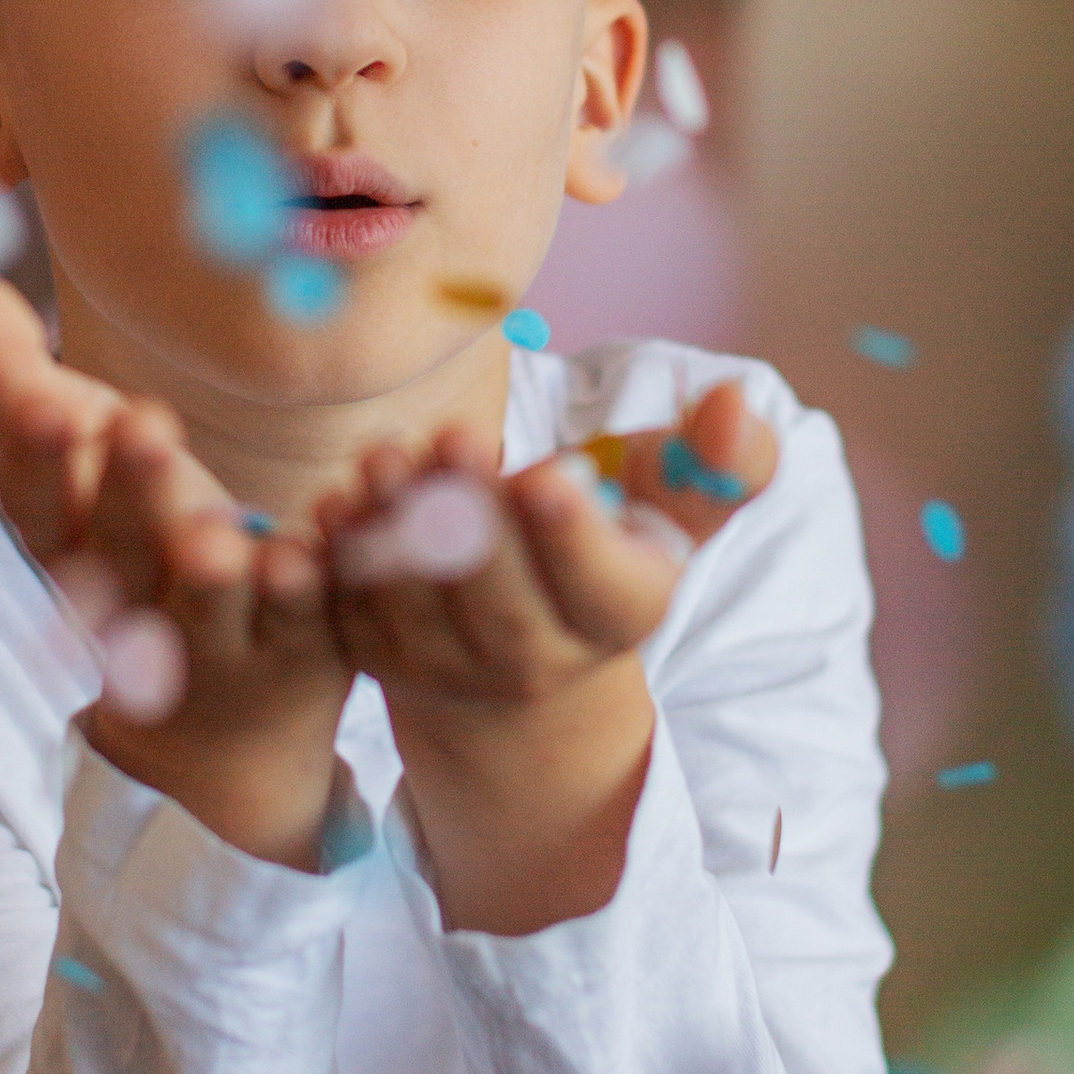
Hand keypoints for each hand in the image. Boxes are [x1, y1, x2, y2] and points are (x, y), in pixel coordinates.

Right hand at [0, 277, 349, 869]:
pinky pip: (301, 624)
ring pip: (206, 608)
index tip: (41, 400)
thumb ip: (19, 380)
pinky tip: (307, 560)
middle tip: (142, 425)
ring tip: (209, 536)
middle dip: (130, 494)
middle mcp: (130, 608)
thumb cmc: (136, 553)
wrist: (221, 724)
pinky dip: (305, 595)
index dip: (39, 460)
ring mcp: (212, 643)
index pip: (38, 510)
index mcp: (68, 554)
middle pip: (125, 553)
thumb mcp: (83, 463)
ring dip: (207, 573)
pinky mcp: (295, 654)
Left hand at [320, 377, 777, 717]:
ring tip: (386, 458)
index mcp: (616, 616)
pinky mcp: (382, 659)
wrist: (522, 657)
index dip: (573, 537)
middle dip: (473, 519)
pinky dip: (343, 560)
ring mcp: (450, 669)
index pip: (601, 588)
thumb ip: (718, 463)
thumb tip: (733, 404)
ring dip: (396, 529)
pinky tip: (341, 501)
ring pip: (417, 605)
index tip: (546, 478)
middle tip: (453, 439)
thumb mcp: (672, 514)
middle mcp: (536, 660)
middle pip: (501, 601)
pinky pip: (354, 613)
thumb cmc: (605, 555)